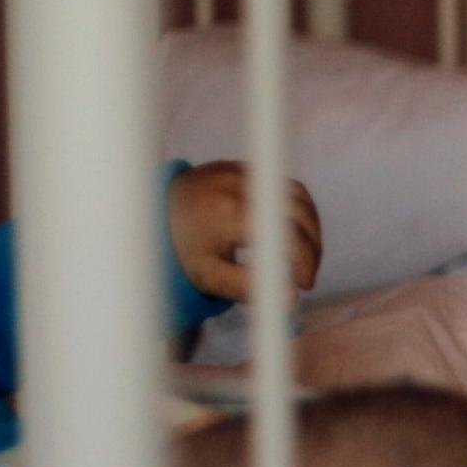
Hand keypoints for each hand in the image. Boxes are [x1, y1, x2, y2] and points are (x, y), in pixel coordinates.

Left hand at [167, 161, 320, 302]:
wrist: (153, 211)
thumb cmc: (182, 247)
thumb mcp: (208, 276)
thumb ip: (248, 287)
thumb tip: (290, 299)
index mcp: (229, 214)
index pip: (285, 234)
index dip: (305, 261)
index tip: (305, 285)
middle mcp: (240, 186)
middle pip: (298, 212)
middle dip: (313, 247)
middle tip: (308, 275)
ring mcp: (244, 171)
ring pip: (297, 195)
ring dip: (312, 226)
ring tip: (307, 254)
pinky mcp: (245, 167)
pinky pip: (284, 185)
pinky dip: (299, 208)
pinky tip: (296, 230)